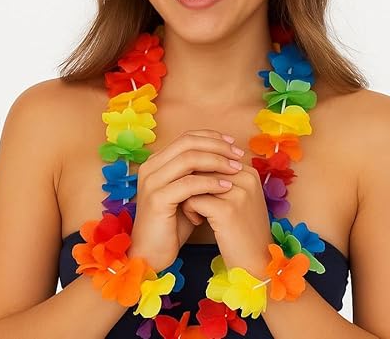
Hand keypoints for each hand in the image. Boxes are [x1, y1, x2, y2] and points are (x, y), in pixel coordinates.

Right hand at [127, 129, 244, 271]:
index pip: (187, 137)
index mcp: (157, 161)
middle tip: (238, 155)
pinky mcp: (157, 199)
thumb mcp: (188, 193)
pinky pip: (188, 184)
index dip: (212, 137)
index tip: (233, 144)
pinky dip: (210, 183)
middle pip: (188, 142)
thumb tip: (228, 156)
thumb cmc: (173, 224)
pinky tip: (226, 187)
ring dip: (217, 161)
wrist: (152, 254)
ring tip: (236, 169)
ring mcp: (152, 182)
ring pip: (188, 159)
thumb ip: (199, 173)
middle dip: (217, 146)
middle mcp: (151, 167)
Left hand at [181, 162, 273, 278]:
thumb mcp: (236, 198)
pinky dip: (190, 210)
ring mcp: (238, 192)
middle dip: (192, 183)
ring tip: (196, 211)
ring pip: (195, 180)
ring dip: (188, 195)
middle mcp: (246, 177)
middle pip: (202, 166)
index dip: (199, 173)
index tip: (200, 192)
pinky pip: (193, 199)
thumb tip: (190, 162)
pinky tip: (198, 221)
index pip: (212, 156)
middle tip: (194, 202)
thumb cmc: (242, 231)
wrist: (257, 264)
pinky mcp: (227, 210)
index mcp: (249, 171)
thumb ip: (219, 178)